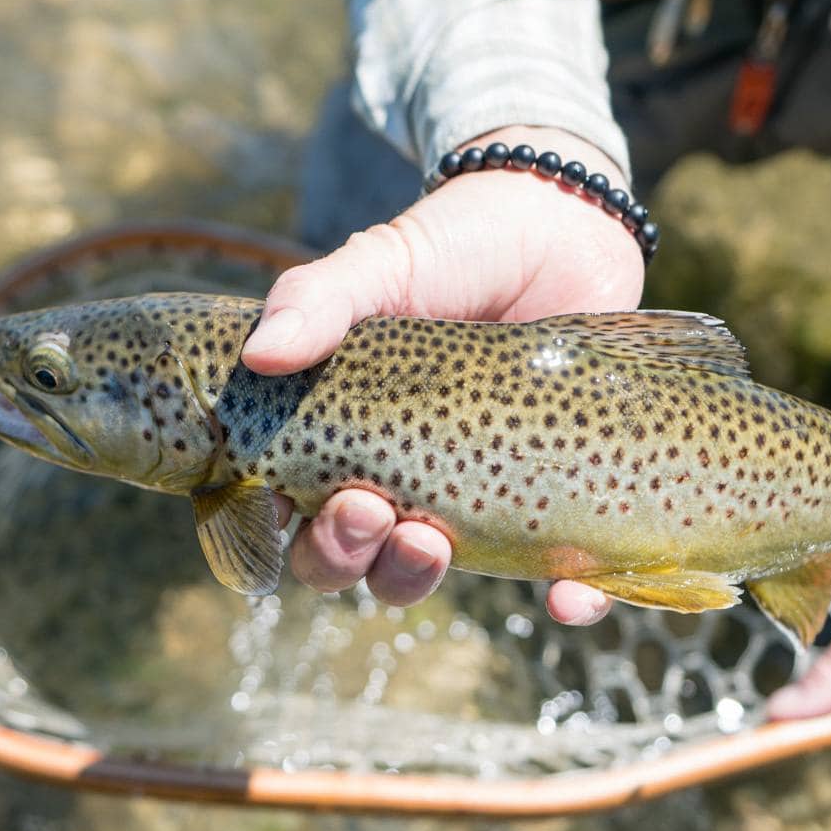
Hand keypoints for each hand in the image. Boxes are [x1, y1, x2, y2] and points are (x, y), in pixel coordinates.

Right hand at [243, 126, 642, 611]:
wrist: (563, 225)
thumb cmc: (456, 248)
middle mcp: (395, 479)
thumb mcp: (381, 265)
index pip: (281, 513)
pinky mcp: (555, 502)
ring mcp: (472, 495)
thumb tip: (261, 352)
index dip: (271, 533)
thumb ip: (318, 299)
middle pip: (344, 560)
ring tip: (430, 541)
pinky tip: (569, 602)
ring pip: (425, 575)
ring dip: (414, 578)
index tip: (284, 505)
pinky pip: (557, 579)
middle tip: (368, 508)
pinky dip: (568, 605)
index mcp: (335, 435)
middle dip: (344, 555)